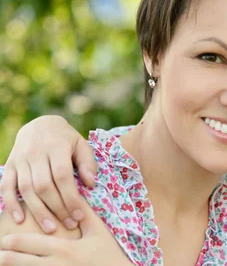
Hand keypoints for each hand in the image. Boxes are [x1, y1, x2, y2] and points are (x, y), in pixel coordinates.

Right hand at [0, 115, 97, 232]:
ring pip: (26, 189)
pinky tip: (19, 220)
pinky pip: (6, 186)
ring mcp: (20, 160)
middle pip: (44, 185)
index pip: (63, 176)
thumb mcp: (81, 144)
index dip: (71, 197)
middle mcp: (36, 153)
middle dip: (57, 208)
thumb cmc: (66, 139)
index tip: (79, 215)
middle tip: (69, 225)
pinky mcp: (9, 165)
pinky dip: (11, 204)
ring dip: (38, 211)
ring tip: (50, 229)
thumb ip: (88, 162)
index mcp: (56, 147)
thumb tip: (90, 184)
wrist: (40, 124)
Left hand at [0, 200, 132, 265]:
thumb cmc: (110, 254)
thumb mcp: (99, 231)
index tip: (5, 237)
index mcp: (63, 249)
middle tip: (1, 251)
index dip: (10, 240)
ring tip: (8, 260)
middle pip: (13, 261)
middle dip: (3, 255)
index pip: (25, 243)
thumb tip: (74, 189)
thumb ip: (84, 211)